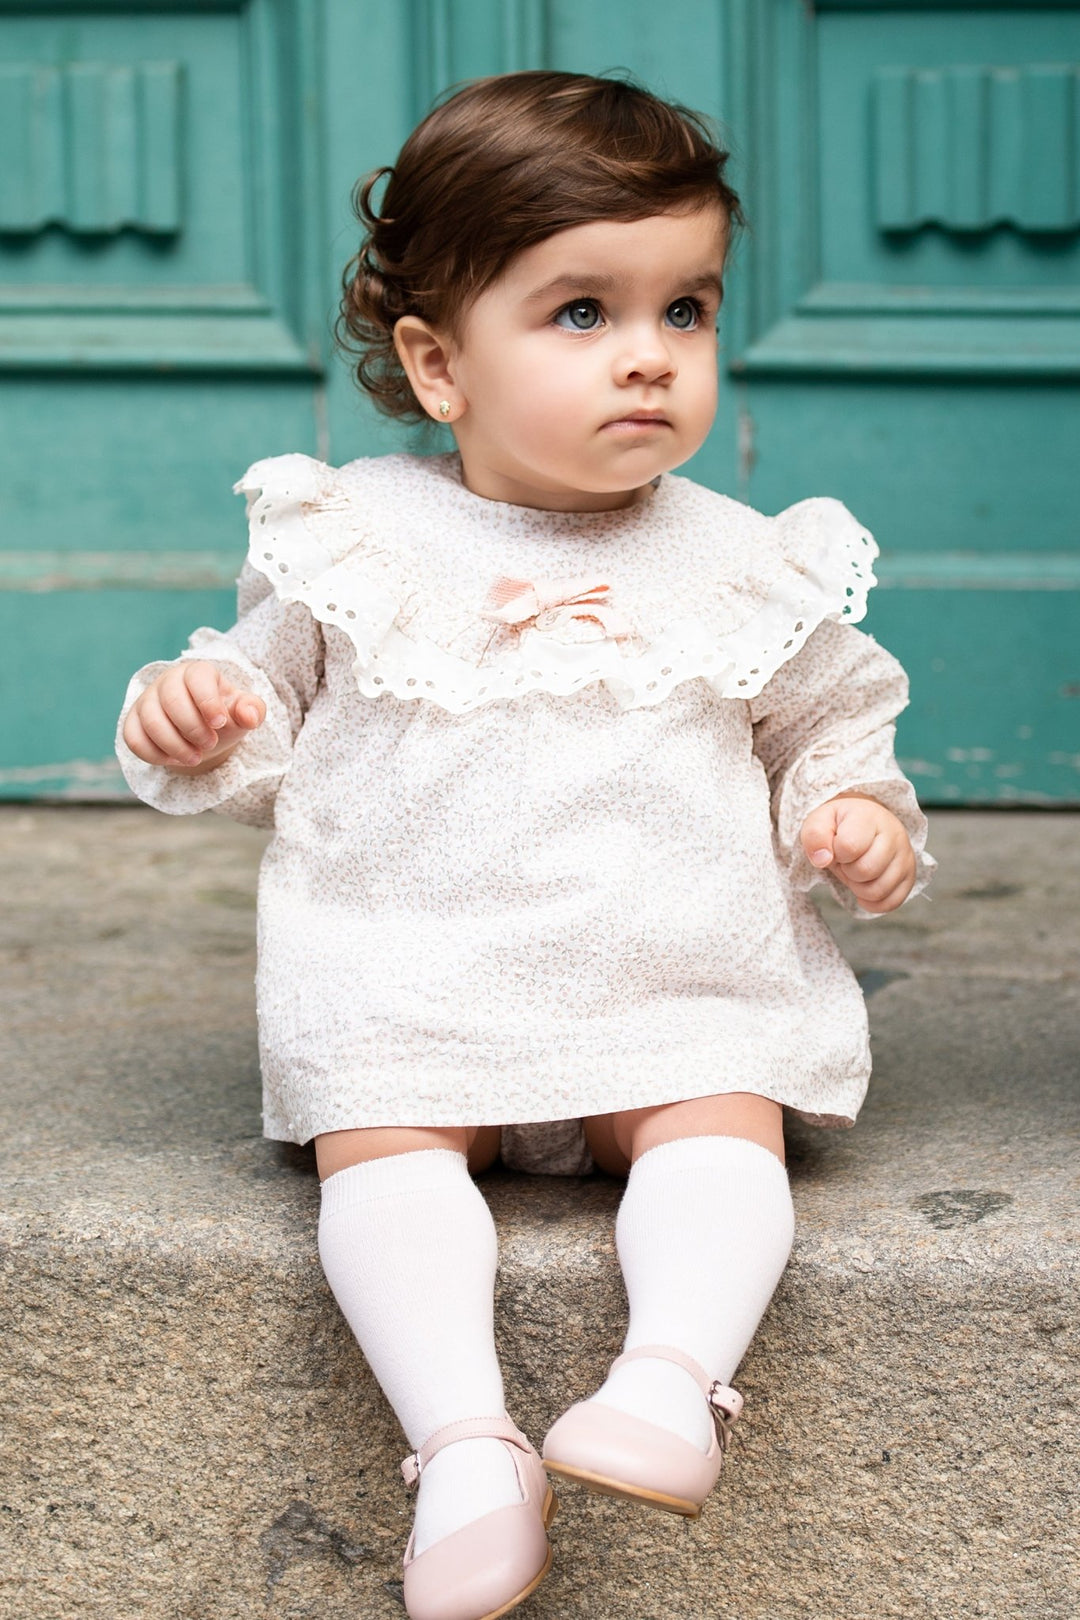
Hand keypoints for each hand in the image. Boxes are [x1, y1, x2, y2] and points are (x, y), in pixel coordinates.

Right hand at [123, 660, 265, 772]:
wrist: (202, 731)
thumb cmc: (223, 716)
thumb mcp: (242, 713)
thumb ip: (252, 710)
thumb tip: (250, 716)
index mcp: (197, 672)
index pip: (197, 679)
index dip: (208, 703)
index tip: (220, 724)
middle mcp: (168, 681)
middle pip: (172, 701)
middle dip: (193, 729)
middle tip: (209, 744)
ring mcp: (147, 700)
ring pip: (151, 722)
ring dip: (175, 747)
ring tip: (194, 758)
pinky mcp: (133, 721)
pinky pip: (134, 738)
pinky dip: (154, 755)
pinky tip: (172, 759)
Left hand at [799, 794, 915, 913]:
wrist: (865, 821)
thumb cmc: (840, 824)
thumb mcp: (820, 821)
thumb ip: (815, 836)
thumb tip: (822, 859)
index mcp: (869, 817)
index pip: (849, 846)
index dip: (836, 853)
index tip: (836, 846)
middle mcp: (894, 835)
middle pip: (865, 871)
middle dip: (847, 871)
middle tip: (846, 860)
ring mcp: (905, 856)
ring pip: (878, 891)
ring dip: (858, 887)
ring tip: (856, 869)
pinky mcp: (910, 876)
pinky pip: (891, 903)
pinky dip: (872, 902)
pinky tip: (864, 886)